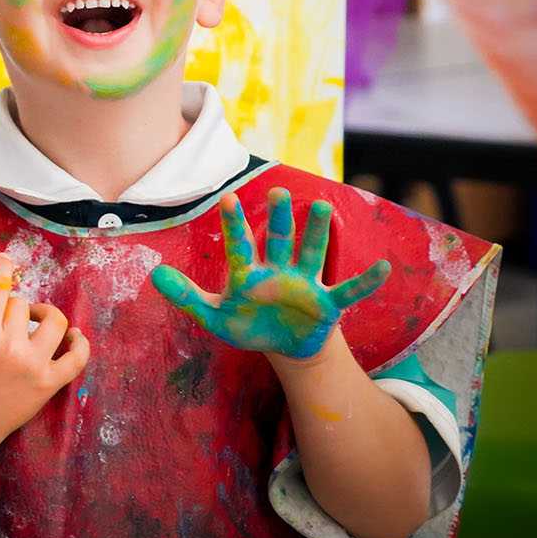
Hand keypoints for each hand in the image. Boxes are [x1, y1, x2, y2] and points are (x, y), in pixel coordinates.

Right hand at [0, 254, 88, 451]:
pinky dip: (81, 344)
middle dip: (12, 307)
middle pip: (21, 305)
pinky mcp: (49, 385)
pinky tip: (74, 336)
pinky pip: (77, 359)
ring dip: (45, 315)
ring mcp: (33, 366)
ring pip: (53, 322)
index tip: (6, 261)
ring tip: (36, 321)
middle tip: (3, 319)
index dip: (3, 270)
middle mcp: (9, 347)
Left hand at [150, 189, 389, 359]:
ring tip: (322, 208)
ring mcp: (305, 284)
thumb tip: (152, 276)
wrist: (284, 346)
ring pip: (312, 254)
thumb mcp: (214, 317)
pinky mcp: (327, 304)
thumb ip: (186, 297)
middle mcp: (278, 271)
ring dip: (318, 233)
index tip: (228, 198)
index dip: (234, 224)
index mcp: (249, 273)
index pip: (240, 245)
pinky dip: (365, 281)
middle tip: (279, 191)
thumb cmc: (249, 326)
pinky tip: (384, 268)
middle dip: (279, 218)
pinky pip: (349, 291)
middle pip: (278, 240)